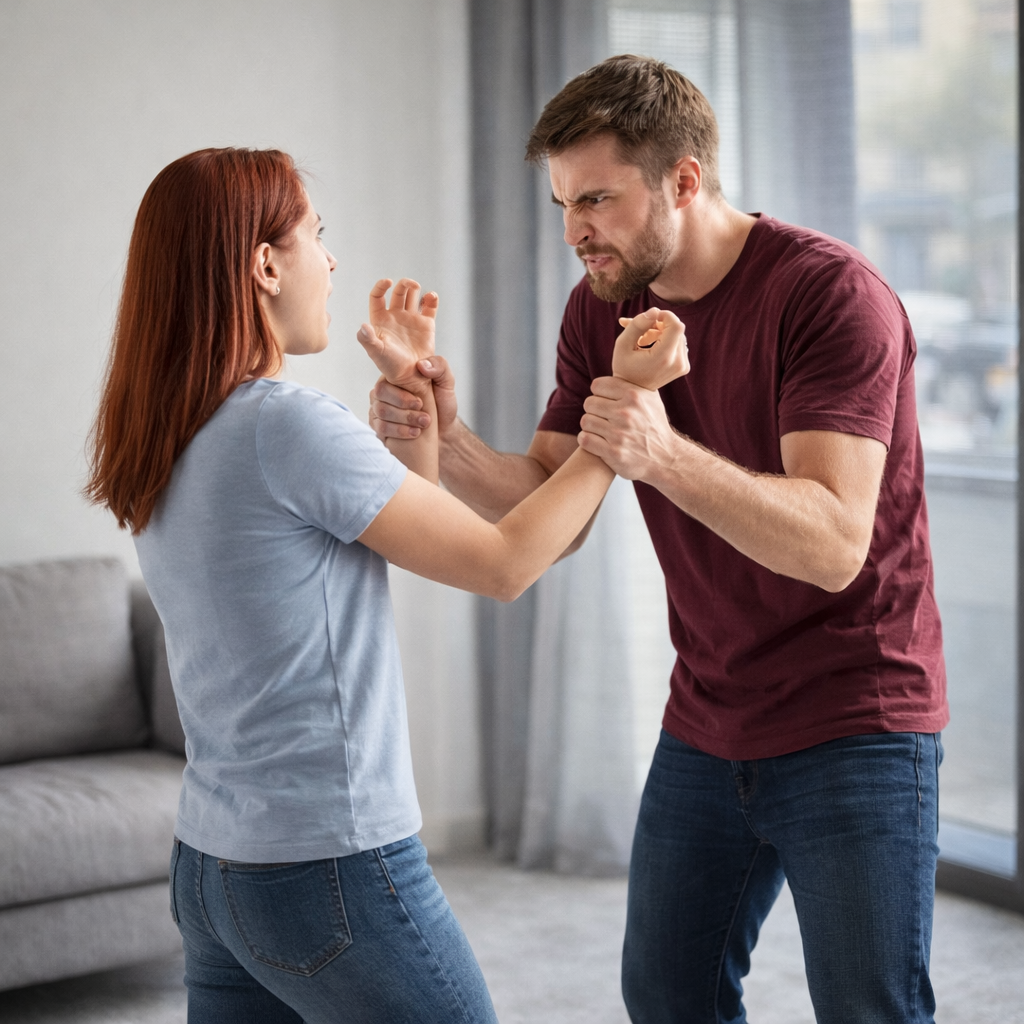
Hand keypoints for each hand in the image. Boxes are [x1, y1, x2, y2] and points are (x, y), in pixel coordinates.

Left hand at [356, 278, 437, 393]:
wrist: (411, 376)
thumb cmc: (391, 366)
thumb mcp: (376, 353)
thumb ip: (368, 340)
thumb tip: (362, 327)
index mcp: (381, 319)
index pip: (377, 296)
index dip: (381, 286)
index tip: (387, 282)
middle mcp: (395, 316)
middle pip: (398, 292)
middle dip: (404, 285)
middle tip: (412, 285)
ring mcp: (411, 319)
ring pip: (413, 296)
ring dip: (416, 289)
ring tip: (419, 290)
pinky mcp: (426, 324)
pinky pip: (430, 306)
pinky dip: (432, 299)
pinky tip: (432, 297)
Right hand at [369, 356, 458, 439]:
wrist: (444, 429)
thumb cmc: (442, 404)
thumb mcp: (447, 383)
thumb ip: (440, 367)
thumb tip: (422, 365)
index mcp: (395, 377)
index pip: (384, 381)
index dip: (400, 395)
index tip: (420, 403)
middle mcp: (383, 391)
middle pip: (379, 396)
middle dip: (404, 410)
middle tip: (425, 418)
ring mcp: (378, 408)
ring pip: (380, 413)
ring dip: (404, 421)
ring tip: (422, 425)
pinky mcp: (379, 426)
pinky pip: (380, 428)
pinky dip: (398, 432)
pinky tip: (413, 433)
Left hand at [578, 377, 679, 480]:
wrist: (666, 458)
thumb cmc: (654, 426)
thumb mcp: (650, 399)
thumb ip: (630, 385)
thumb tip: (614, 370)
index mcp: (634, 395)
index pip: (597, 385)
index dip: (599, 393)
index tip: (604, 401)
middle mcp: (626, 413)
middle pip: (589, 403)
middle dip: (594, 411)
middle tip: (602, 418)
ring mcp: (619, 433)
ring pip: (585, 421)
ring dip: (590, 426)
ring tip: (600, 429)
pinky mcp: (613, 452)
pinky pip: (585, 439)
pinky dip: (587, 440)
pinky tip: (596, 441)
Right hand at [611, 307, 688, 389]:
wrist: (632, 391)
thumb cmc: (624, 367)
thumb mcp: (623, 344)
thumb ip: (637, 324)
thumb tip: (655, 310)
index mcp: (664, 357)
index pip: (676, 325)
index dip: (664, 316)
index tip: (649, 319)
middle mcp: (678, 362)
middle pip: (677, 329)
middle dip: (659, 325)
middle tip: (640, 332)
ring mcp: (682, 366)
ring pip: (677, 335)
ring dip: (660, 332)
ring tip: (642, 340)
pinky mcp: (684, 367)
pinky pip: (678, 344)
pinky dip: (665, 341)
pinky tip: (650, 347)